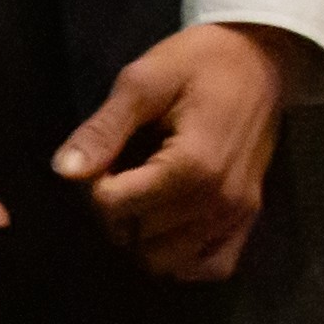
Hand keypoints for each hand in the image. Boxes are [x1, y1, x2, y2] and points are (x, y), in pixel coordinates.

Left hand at [51, 22, 294, 280]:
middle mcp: (218, 199)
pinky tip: (171, 227)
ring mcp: (237, 213)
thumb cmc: (199, 62)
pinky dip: (185, 258)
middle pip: (137, 237)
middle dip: (117, 212)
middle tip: (123, 172)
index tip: (108, 154)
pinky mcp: (249, 217)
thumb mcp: (143, 80)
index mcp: (192, 164)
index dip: (96, 183)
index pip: (114, 206)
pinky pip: (212, 267)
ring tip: (146, 196)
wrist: (259, 56)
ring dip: (145, 238)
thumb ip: (104, 129)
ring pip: (168, 260)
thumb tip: (64, 172)